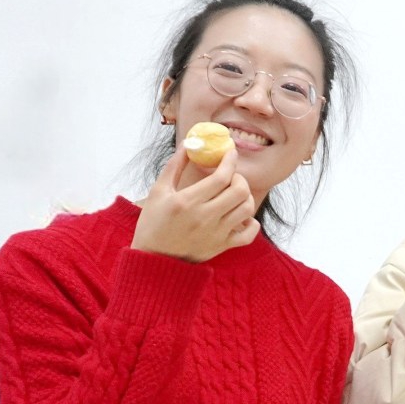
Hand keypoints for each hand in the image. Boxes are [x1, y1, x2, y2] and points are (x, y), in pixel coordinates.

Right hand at [132, 148, 259, 262]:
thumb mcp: (158, 191)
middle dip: (239, 177)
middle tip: (229, 176)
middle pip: (240, 191)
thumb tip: (190, 143)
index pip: (221, 177)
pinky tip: (240, 216)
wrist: (154, 259)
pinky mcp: (223, 246)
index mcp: (187, 202)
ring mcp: (216, 234)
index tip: (231, 152)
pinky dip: (251, 223)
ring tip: (233, 193)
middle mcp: (205, 217)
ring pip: (247, 208)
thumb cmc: (153, 222)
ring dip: (245, 196)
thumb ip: (175, 166)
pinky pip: (250, 234)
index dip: (230, 161)